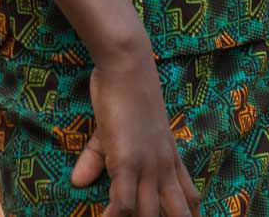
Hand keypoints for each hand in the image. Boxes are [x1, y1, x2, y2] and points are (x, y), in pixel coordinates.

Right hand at [70, 51, 201, 216]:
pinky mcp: (127, 162)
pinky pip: (123, 203)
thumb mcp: (113, 130)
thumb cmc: (123, 91)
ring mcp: (147, 166)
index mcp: (169, 157)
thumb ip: (97, 158)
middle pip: (180, 212)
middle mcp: (163, 167)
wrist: (128, 66)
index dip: (191, 215)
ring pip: (151, 214)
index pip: (190, 197)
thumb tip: (77, 181)